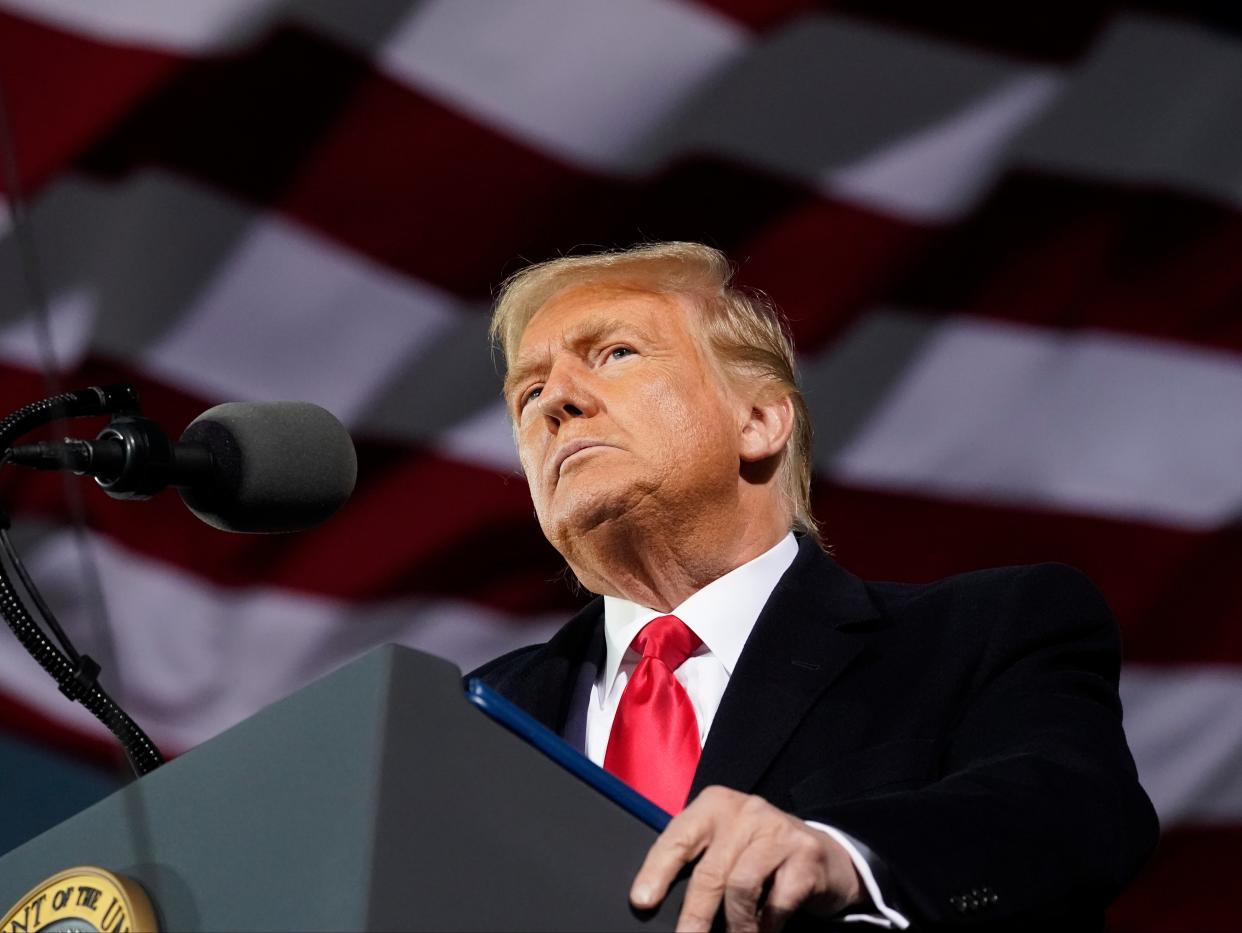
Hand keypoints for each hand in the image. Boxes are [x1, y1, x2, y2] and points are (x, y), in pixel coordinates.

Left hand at [630, 786, 862, 931]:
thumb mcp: (725, 845)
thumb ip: (699, 860)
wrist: (826, 855)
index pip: (678, 837)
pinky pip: (777, 902)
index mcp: (715, 805)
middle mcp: (746, 811)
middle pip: (709, 871)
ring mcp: (778, 831)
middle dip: (694, 915)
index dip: (656, 870)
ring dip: (735, 926)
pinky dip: (766, 925)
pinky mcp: (805, 855)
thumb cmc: (760, 854)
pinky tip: (764, 930)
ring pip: (740, 887)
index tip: (641, 901)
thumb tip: (656, 900)